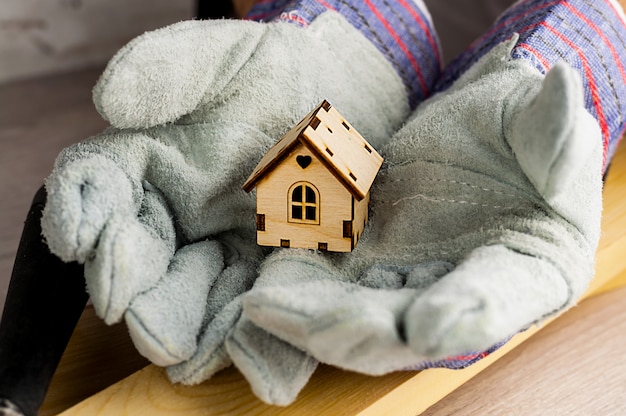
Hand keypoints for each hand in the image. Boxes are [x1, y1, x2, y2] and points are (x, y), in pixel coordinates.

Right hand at [41, 12, 409, 373]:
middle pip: (141, 258)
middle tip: (131, 314)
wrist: (340, 102)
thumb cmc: (273, 73)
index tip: (78, 237)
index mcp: (147, 164)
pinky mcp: (265, 273)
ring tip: (179, 351)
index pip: (100, 188)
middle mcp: (176, 218)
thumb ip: (171, 70)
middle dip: (134, 290)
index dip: (81, 210)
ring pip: (193, 294)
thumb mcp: (225, 57)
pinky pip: (249, 306)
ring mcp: (221, 251)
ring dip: (183, 324)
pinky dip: (244, 332)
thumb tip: (110, 100)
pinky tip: (243, 351)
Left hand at [239, 37, 602, 379]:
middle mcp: (460, 291)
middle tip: (322, 326)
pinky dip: (296, 292)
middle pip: (410, 326)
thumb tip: (561, 91)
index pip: (501, 298)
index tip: (428, 325)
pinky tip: (261, 295)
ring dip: (316, 320)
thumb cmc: (524, 132)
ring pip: (359, 316)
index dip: (468, 312)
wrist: (477, 132)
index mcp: (527, 267)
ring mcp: (407, 280)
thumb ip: (554, 129)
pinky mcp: (365, 260)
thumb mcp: (548, 125)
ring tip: (266, 312)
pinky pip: (328, 286)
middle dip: (363, 329)